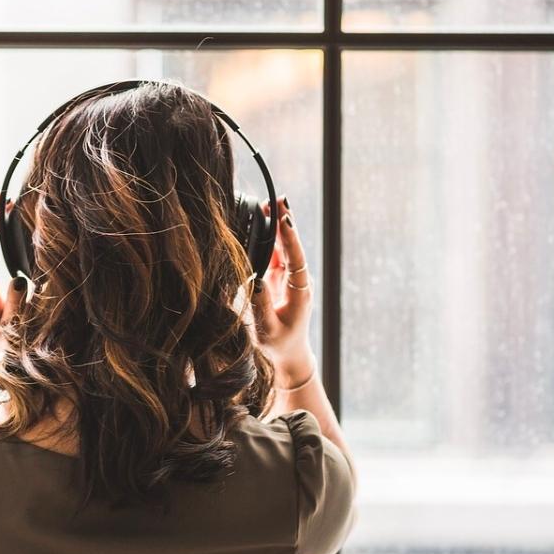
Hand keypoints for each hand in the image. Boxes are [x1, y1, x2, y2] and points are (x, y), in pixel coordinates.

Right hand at [250, 195, 315, 387]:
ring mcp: (290, 276)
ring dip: (277, 225)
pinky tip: (263, 220)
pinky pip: (275, 253)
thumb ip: (261, 305)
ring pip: (284, 246)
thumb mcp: (268, 329)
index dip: (290, 238)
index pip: (296, 258)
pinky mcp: (280, 277)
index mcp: (300, 290)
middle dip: (284, 222)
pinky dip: (269, 236)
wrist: (289, 354)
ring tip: (269, 203)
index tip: (285, 219)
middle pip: (292, 246)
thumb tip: (253, 279)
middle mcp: (298, 279)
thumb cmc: (279, 344)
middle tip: (278, 199)